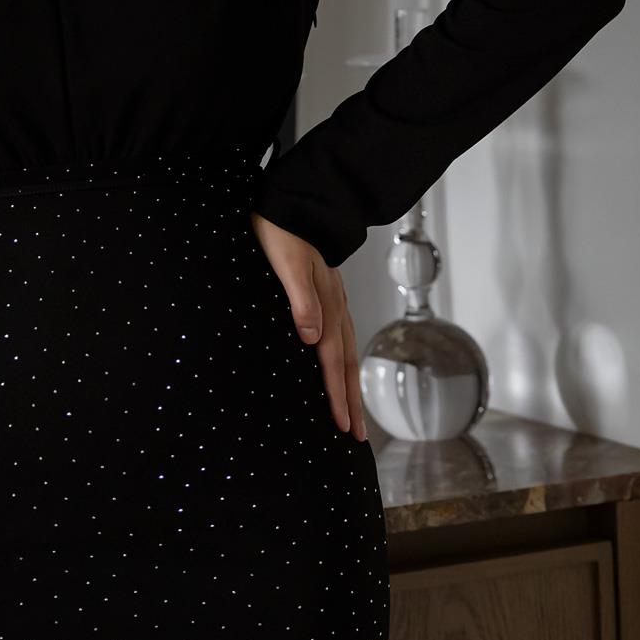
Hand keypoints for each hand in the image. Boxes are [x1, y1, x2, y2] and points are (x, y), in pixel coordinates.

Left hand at [249, 211, 367, 441]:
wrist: (297, 203)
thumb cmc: (284, 232)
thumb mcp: (287, 264)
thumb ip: (300, 300)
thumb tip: (311, 337)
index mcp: (326, 306)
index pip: (332, 361)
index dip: (337, 395)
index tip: (342, 427)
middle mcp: (335, 308)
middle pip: (346, 364)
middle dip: (351, 402)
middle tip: (356, 436)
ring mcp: (334, 303)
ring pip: (347, 353)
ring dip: (350, 385)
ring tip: (353, 413)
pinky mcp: (329, 296)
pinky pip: (341, 338)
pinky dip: (344, 362)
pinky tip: (341, 368)